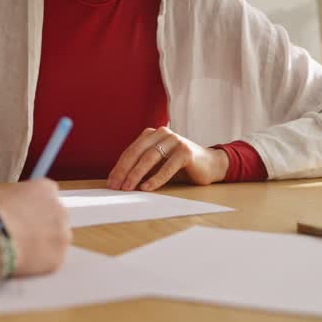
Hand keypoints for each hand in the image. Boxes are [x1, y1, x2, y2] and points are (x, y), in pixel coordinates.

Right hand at [0, 179, 70, 276]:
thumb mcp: (0, 195)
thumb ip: (15, 201)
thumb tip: (10, 210)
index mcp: (45, 188)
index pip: (48, 194)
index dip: (34, 207)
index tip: (24, 214)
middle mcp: (59, 209)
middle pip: (55, 217)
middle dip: (42, 226)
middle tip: (22, 234)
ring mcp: (61, 234)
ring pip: (56, 241)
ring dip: (43, 245)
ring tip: (19, 251)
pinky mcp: (58, 258)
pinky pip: (51, 261)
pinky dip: (39, 264)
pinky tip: (21, 262)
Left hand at [107, 126, 229, 191]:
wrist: (210, 165)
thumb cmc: (180, 166)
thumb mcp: (158, 164)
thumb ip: (142, 167)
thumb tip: (120, 181)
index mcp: (151, 134)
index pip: (131, 151)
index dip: (119, 167)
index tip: (111, 182)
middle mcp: (162, 133)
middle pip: (137, 153)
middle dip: (124, 171)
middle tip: (116, 187)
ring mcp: (175, 140)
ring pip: (150, 158)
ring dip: (136, 175)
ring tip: (128, 188)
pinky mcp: (185, 151)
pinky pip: (167, 167)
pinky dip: (155, 178)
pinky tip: (146, 188)